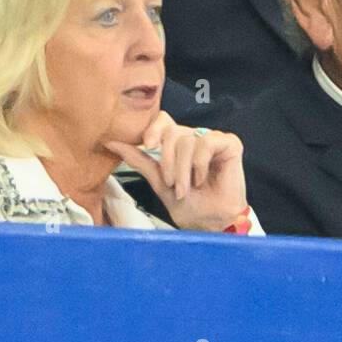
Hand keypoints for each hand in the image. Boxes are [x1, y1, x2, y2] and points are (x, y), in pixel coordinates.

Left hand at [104, 112, 249, 231]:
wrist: (210, 221)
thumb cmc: (189, 204)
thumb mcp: (158, 181)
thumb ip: (139, 160)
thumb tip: (112, 142)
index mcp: (178, 144)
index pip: (164, 120)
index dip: (154, 128)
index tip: (148, 146)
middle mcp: (195, 138)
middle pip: (173, 132)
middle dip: (168, 161)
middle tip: (171, 184)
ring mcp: (213, 140)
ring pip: (187, 140)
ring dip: (183, 169)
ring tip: (186, 188)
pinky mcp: (230, 144)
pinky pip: (206, 142)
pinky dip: (200, 164)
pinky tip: (201, 178)